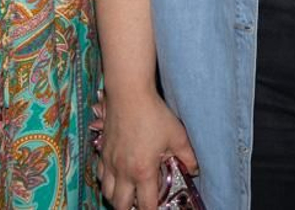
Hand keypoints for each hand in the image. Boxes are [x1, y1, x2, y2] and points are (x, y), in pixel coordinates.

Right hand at [99, 89, 197, 209]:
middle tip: (142, 202)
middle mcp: (123, 171)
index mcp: (143, 171)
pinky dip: (107, 180)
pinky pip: (100, 174)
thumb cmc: (154, 114)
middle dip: (131, 209)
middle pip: (120, 205)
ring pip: (107, 192)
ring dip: (117, 197)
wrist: (129, 94)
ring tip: (128, 193)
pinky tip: (116, 174)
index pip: (146, 205)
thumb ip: (187, 156)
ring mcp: (110, 162)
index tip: (157, 209)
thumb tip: (194, 169)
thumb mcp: (177, 135)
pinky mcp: (103, 150)